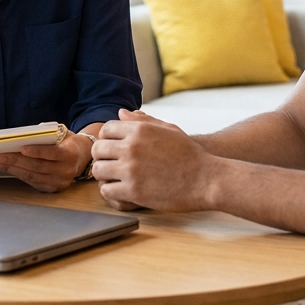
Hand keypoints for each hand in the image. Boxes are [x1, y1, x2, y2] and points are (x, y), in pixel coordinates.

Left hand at [0, 130, 92, 192]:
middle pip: (38, 167)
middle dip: (16, 161)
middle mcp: (66, 171)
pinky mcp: (52, 189)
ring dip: (12, 169)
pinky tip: (8, 169)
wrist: (82, 158)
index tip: (22, 148)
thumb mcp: (63, 132)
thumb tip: (29, 133)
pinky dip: (18, 175)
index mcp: (70, 155)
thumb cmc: (67, 142)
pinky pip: (33, 182)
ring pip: (32, 177)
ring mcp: (59, 182)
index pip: (52, 154)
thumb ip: (48, 131)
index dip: (37, 151)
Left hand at [92, 110, 216, 211]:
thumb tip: (121, 113)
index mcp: (140, 130)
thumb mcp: (169, 129)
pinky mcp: (133, 191)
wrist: (206, 179)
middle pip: (98, 149)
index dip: (107, 138)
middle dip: (102, 156)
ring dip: (104, 174)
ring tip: (115, 177)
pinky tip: (121, 190)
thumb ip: (143, 120)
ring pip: (98, 170)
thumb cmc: (189, 154)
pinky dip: (111, 191)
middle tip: (111, 163)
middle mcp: (132, 147)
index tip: (113, 148)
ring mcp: (131, 169)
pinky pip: (107, 190)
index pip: (106, 129)